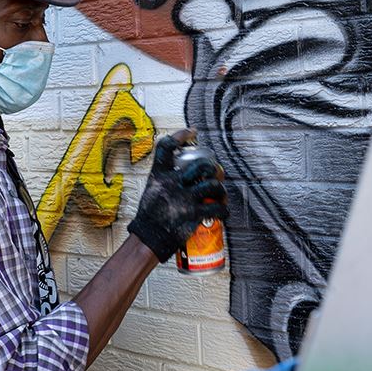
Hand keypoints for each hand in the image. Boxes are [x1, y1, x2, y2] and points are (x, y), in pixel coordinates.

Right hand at [127, 130, 228, 261]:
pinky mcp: (193, 215)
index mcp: (159, 176)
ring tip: (220, 195)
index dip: (181, 135)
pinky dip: (223, 210)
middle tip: (214, 174)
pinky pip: (216, 209)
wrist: (148, 238)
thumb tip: (180, 173)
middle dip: (212, 168)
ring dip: (220, 190)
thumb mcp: (151, 190)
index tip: (192, 132)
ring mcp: (183, 199)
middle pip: (200, 165)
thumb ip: (164, 180)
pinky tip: (223, 212)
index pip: (166, 147)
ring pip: (212, 186)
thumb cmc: (149, 216)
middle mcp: (171, 184)